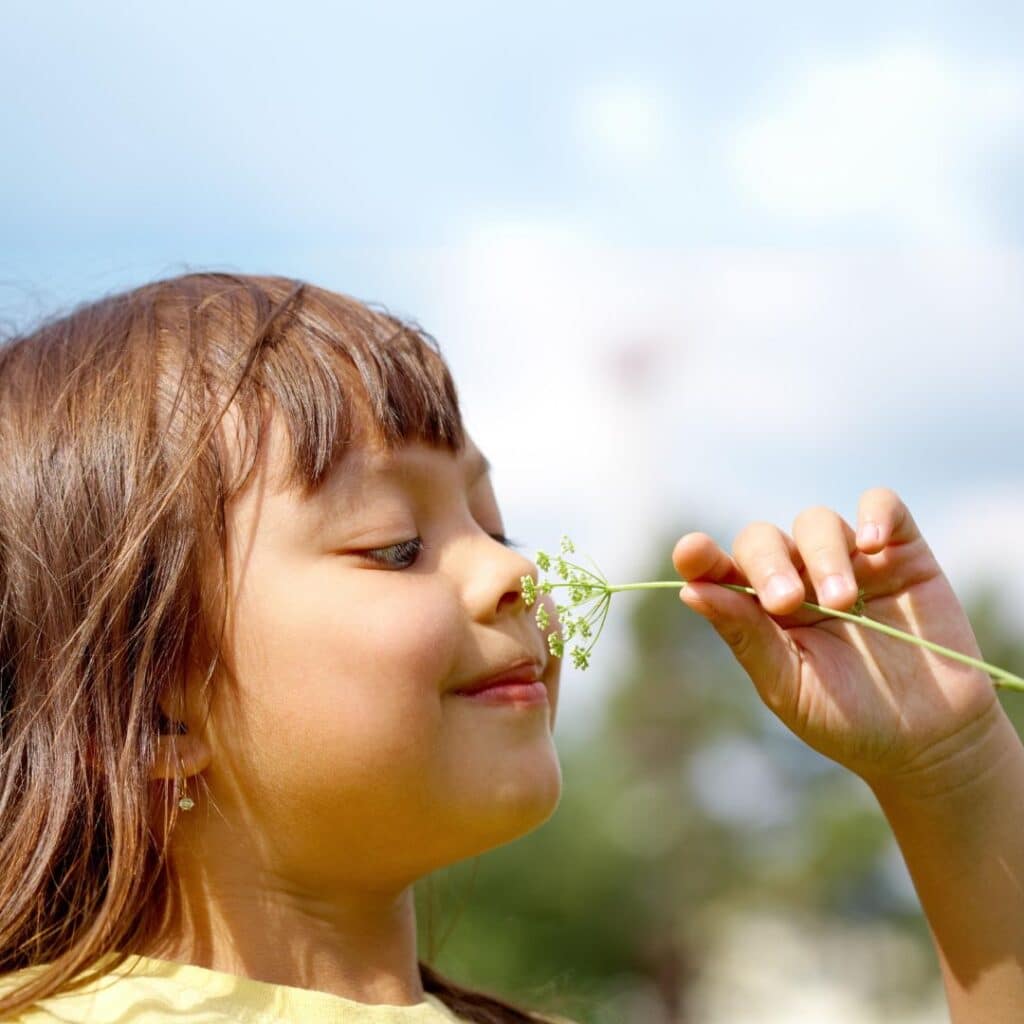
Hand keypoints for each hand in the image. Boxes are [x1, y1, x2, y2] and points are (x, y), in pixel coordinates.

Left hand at [672, 487, 1006, 787]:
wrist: (929, 742)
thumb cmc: (846, 718)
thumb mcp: (788, 684)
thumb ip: (745, 635)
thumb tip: (690, 589)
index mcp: (759, 609)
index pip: (720, 568)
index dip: (702, 556)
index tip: (691, 552)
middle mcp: (798, 577)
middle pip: (764, 540)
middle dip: (768, 565)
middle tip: (786, 604)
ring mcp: (850, 562)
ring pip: (817, 522)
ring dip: (822, 556)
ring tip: (842, 604)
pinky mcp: (902, 554)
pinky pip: (884, 506)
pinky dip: (875, 514)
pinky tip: (872, 544)